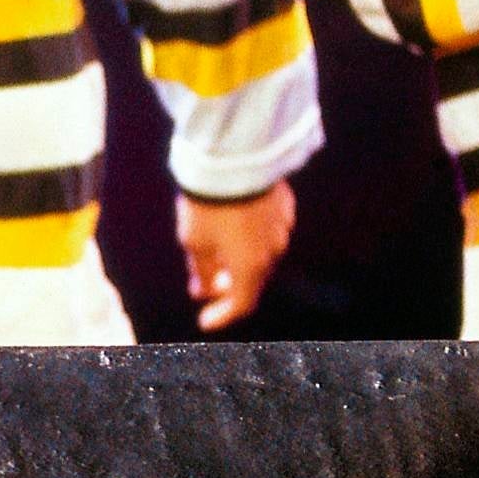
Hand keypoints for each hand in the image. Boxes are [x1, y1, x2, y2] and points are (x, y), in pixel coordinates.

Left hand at [178, 182, 294, 333]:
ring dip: (239, 259)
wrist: (234, 158)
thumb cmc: (209, 203)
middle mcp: (273, 251)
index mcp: (252, 267)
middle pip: (252, 279)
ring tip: (214, 253)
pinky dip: (250, 236)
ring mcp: (282, 226)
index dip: (222, 315)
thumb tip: (202, 288)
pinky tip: (233, 226)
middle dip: (228, 285)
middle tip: (204, 285)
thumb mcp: (195, 240)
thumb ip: (201, 270)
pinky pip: (267, 229)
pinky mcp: (283, 204)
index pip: (241, 304)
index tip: (206, 319)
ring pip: (261, 253)